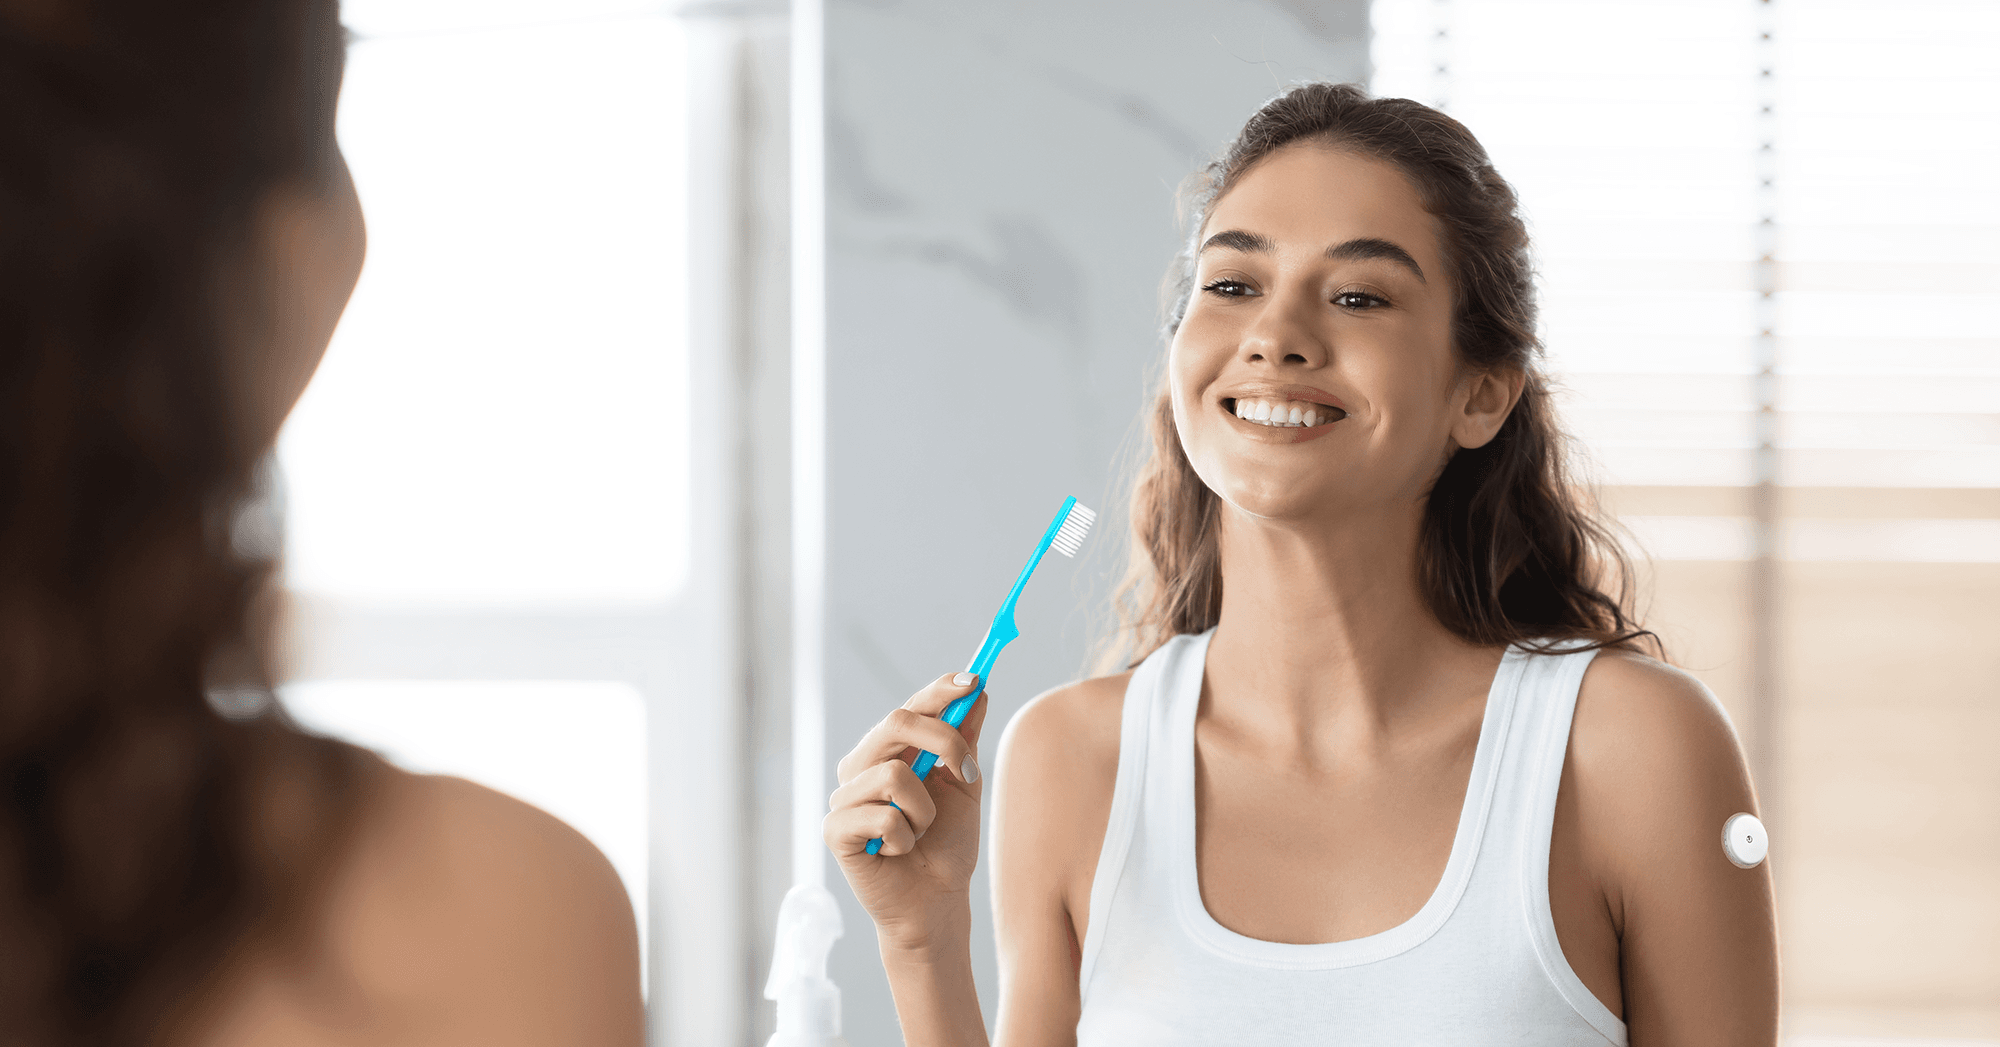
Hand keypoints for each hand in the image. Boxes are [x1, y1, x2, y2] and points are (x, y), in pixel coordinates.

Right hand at [824, 672, 988, 951]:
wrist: (937, 902)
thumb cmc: (947, 845)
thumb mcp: (963, 786)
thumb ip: (964, 741)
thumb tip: (976, 691)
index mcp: (889, 751)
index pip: (909, 706)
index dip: (939, 691)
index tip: (973, 682)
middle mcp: (861, 767)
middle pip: (896, 723)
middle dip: (942, 741)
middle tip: (965, 771)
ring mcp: (844, 797)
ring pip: (893, 773)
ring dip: (925, 809)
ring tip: (920, 831)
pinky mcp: (835, 830)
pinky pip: (882, 815)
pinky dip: (905, 836)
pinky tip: (900, 850)